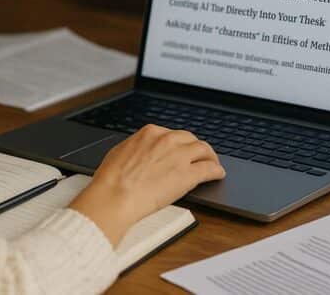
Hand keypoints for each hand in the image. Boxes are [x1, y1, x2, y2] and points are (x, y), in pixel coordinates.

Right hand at [68, 124, 224, 246]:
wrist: (115, 196)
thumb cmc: (111, 179)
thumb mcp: (121, 152)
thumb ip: (137, 148)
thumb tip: (141, 152)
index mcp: (150, 133)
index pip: (173, 134)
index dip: (180, 143)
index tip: (182, 150)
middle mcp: (167, 140)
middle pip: (191, 139)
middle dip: (196, 148)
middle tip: (200, 156)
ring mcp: (179, 156)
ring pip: (204, 150)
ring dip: (210, 157)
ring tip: (213, 164)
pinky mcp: (188, 175)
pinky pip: (210, 169)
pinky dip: (216, 171)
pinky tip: (218, 175)